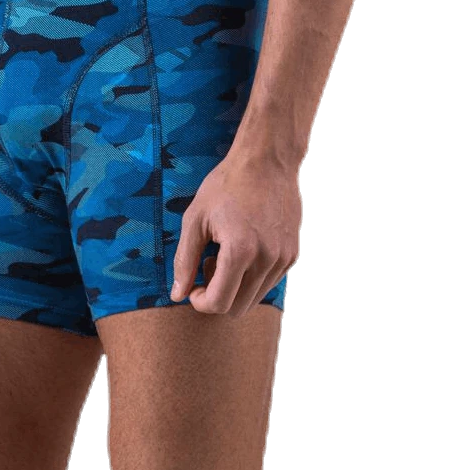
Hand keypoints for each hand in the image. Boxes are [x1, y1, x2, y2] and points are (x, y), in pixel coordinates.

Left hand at [170, 155, 301, 316]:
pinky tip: (242, 251)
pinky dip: (252, 278)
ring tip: (224, 255)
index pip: (219, 303)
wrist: (267, 162)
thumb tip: (177, 294)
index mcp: (240, 251)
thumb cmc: (227, 185)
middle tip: (207, 265)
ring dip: (235, 287)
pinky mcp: (292, 255)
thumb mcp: (195, 219)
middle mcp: (267, 260)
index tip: (193, 287)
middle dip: (217, 295)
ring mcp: (283, 259)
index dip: (200, 302)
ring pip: (254, 298)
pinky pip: (268, 284)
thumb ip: (184, 260)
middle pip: (238, 308)